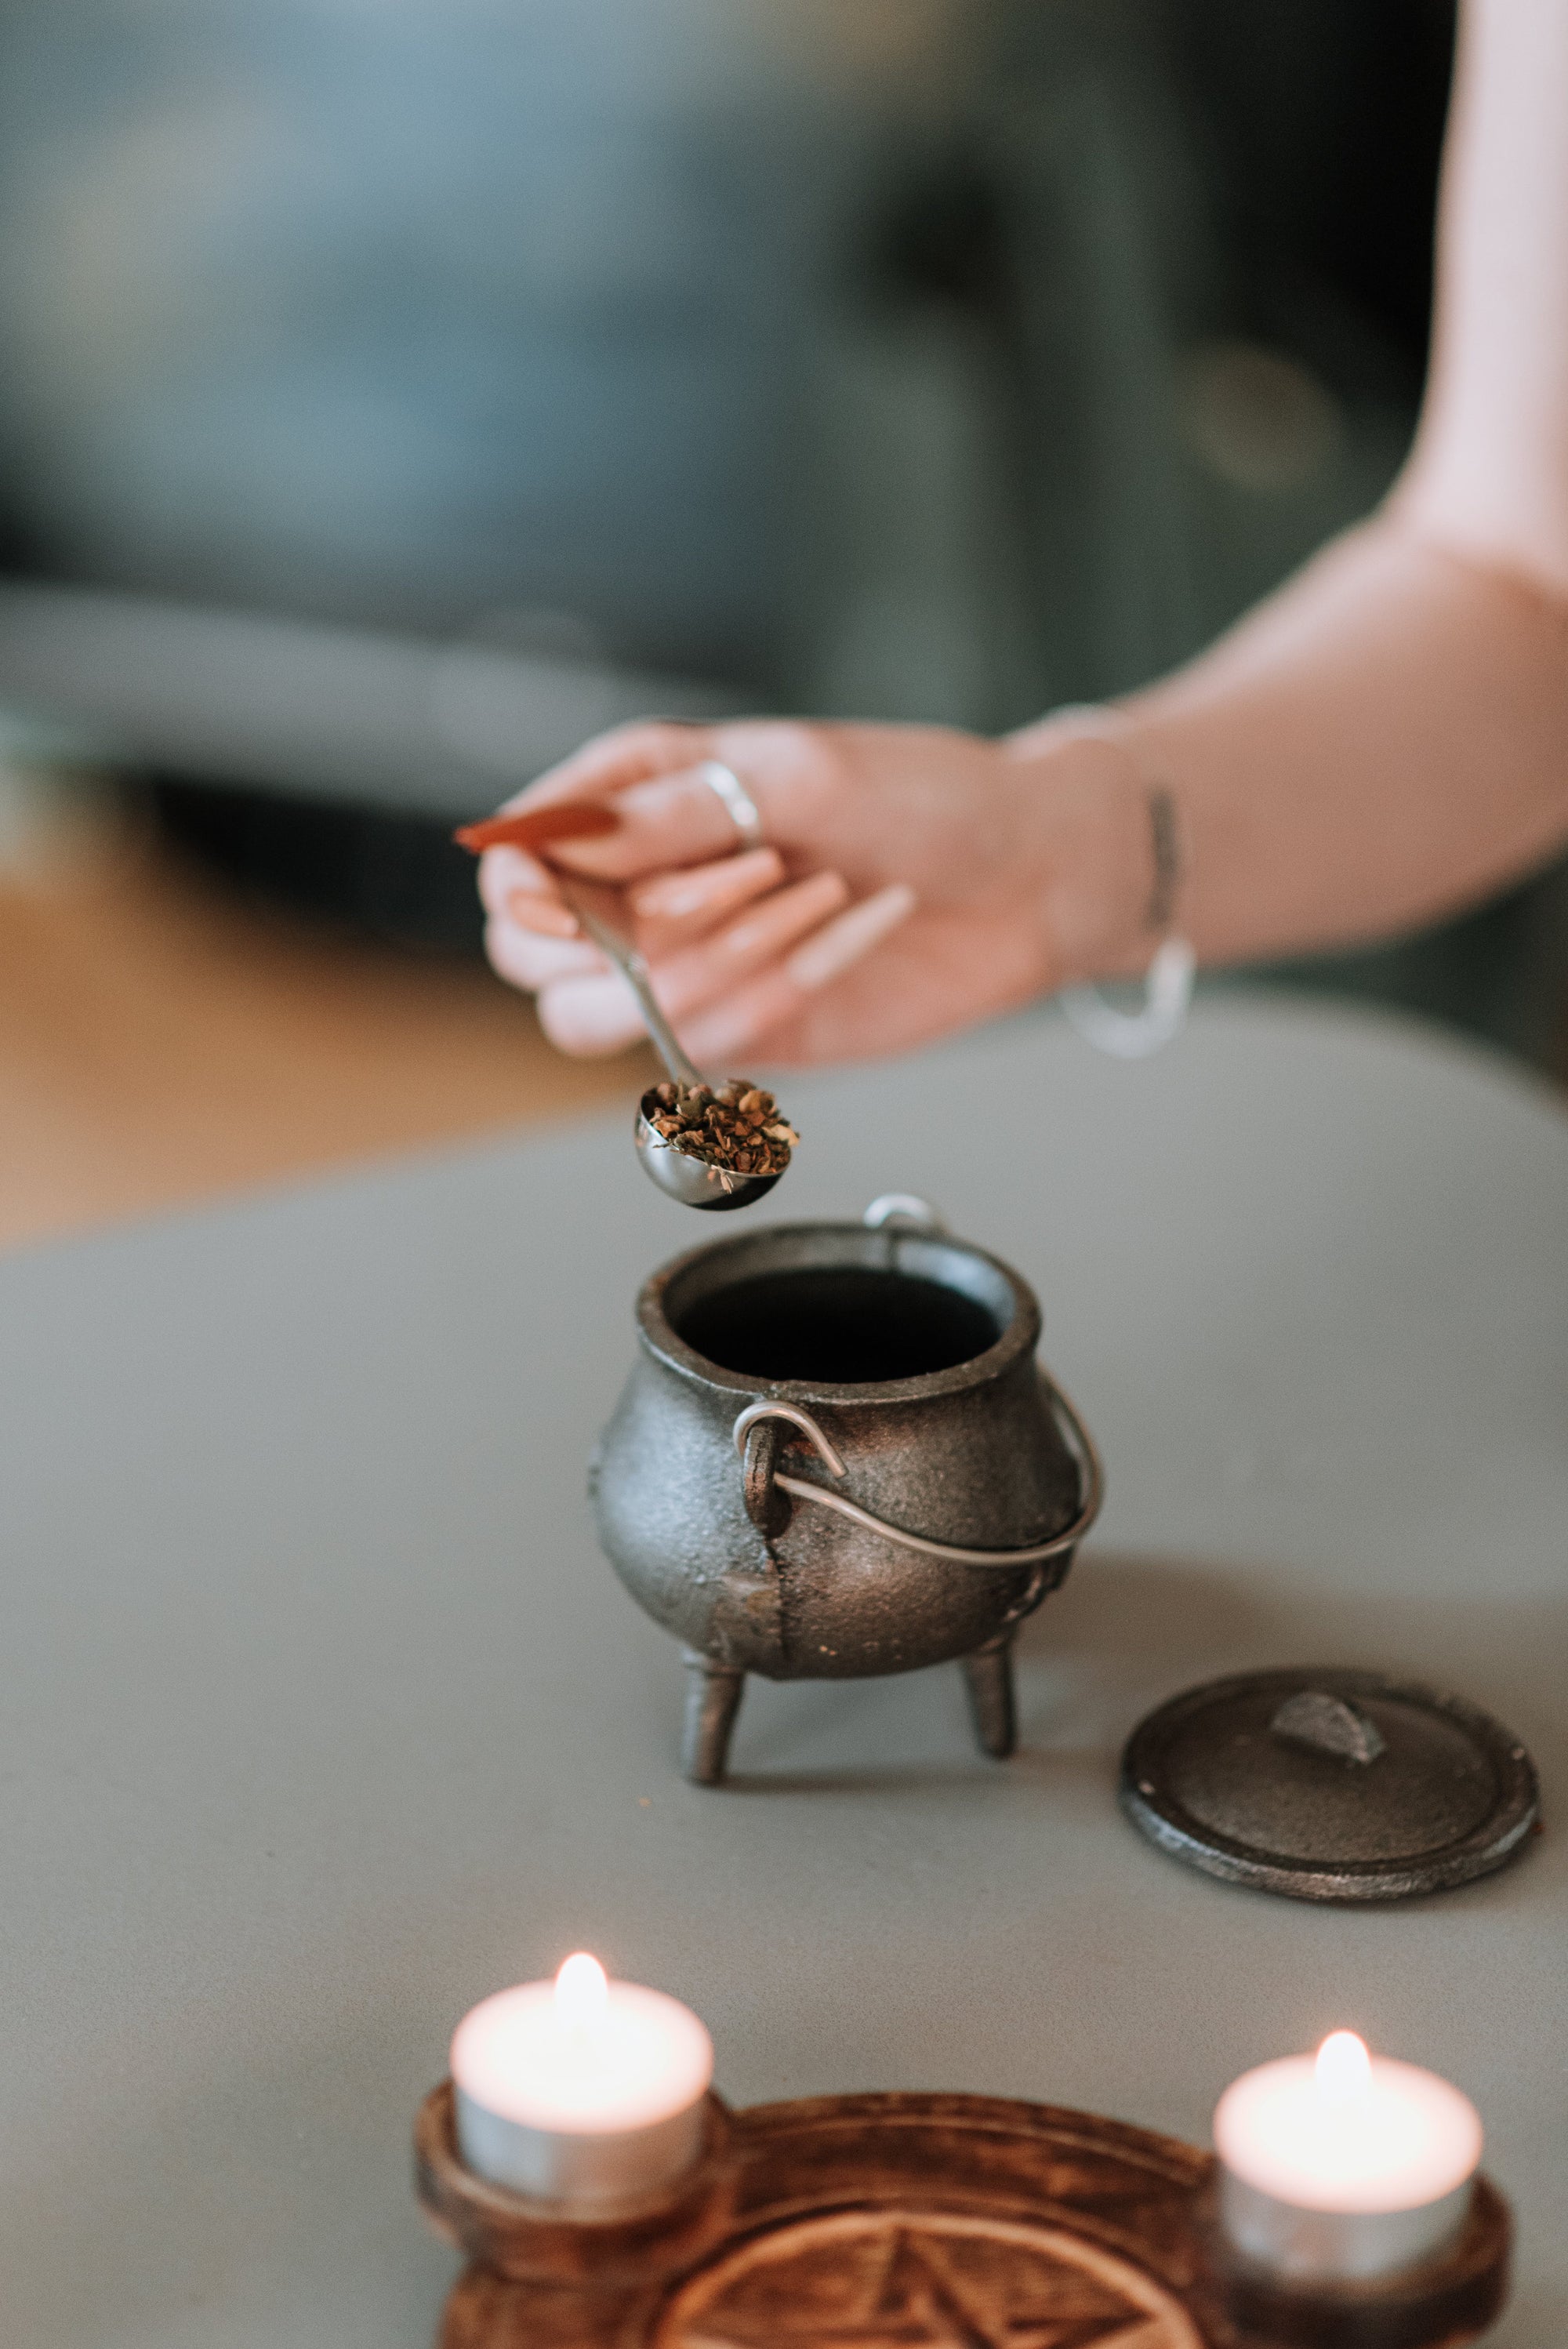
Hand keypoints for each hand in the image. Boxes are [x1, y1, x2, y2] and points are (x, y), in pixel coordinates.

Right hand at [478, 717, 1152, 1065]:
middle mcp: (641, 883)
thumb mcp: (801, 775)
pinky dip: (761, 1007)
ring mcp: (682, 962)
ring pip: (599, 1018)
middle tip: (747, 887)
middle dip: (622, 943)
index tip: (573, 912)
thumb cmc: (923, 799)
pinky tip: (834, 950)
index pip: (518, 860)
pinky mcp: (736, 1026)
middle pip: (531, 956)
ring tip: (806, 911)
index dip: (523, 893)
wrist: (1025, 878)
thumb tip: (565, 840)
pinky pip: (695, 1051)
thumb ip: (676, 813)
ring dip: (700, 976)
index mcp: (637, 795)